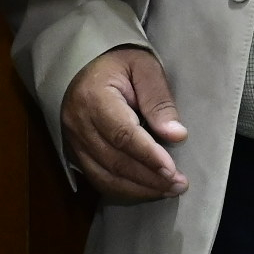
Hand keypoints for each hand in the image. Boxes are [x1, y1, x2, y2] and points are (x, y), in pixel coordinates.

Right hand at [61, 44, 189, 201]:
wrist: (88, 65)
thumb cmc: (120, 63)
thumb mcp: (145, 68)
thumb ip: (159, 100)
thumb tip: (176, 135)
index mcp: (93, 96)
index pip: (122, 133)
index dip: (148, 155)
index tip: (172, 169)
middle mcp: (78, 123)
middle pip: (114, 160)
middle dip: (149, 177)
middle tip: (179, 184)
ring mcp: (73, 141)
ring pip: (105, 176)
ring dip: (139, 189)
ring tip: (168, 190)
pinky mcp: (75, 154)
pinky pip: (98, 180)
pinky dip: (124, 190)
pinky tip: (147, 190)